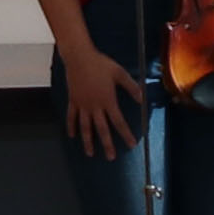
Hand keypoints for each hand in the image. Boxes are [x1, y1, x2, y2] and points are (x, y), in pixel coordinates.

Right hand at [55, 40, 139, 164]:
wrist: (79, 57)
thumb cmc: (101, 64)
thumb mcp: (120, 73)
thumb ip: (131, 87)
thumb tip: (142, 99)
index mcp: (107, 100)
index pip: (118, 122)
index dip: (125, 134)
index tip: (131, 145)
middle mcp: (94, 106)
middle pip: (101, 129)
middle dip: (107, 144)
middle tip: (111, 158)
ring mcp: (82, 104)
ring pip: (85, 127)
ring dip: (88, 141)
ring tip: (90, 154)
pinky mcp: (73, 100)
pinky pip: (71, 116)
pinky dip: (71, 126)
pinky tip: (72, 136)